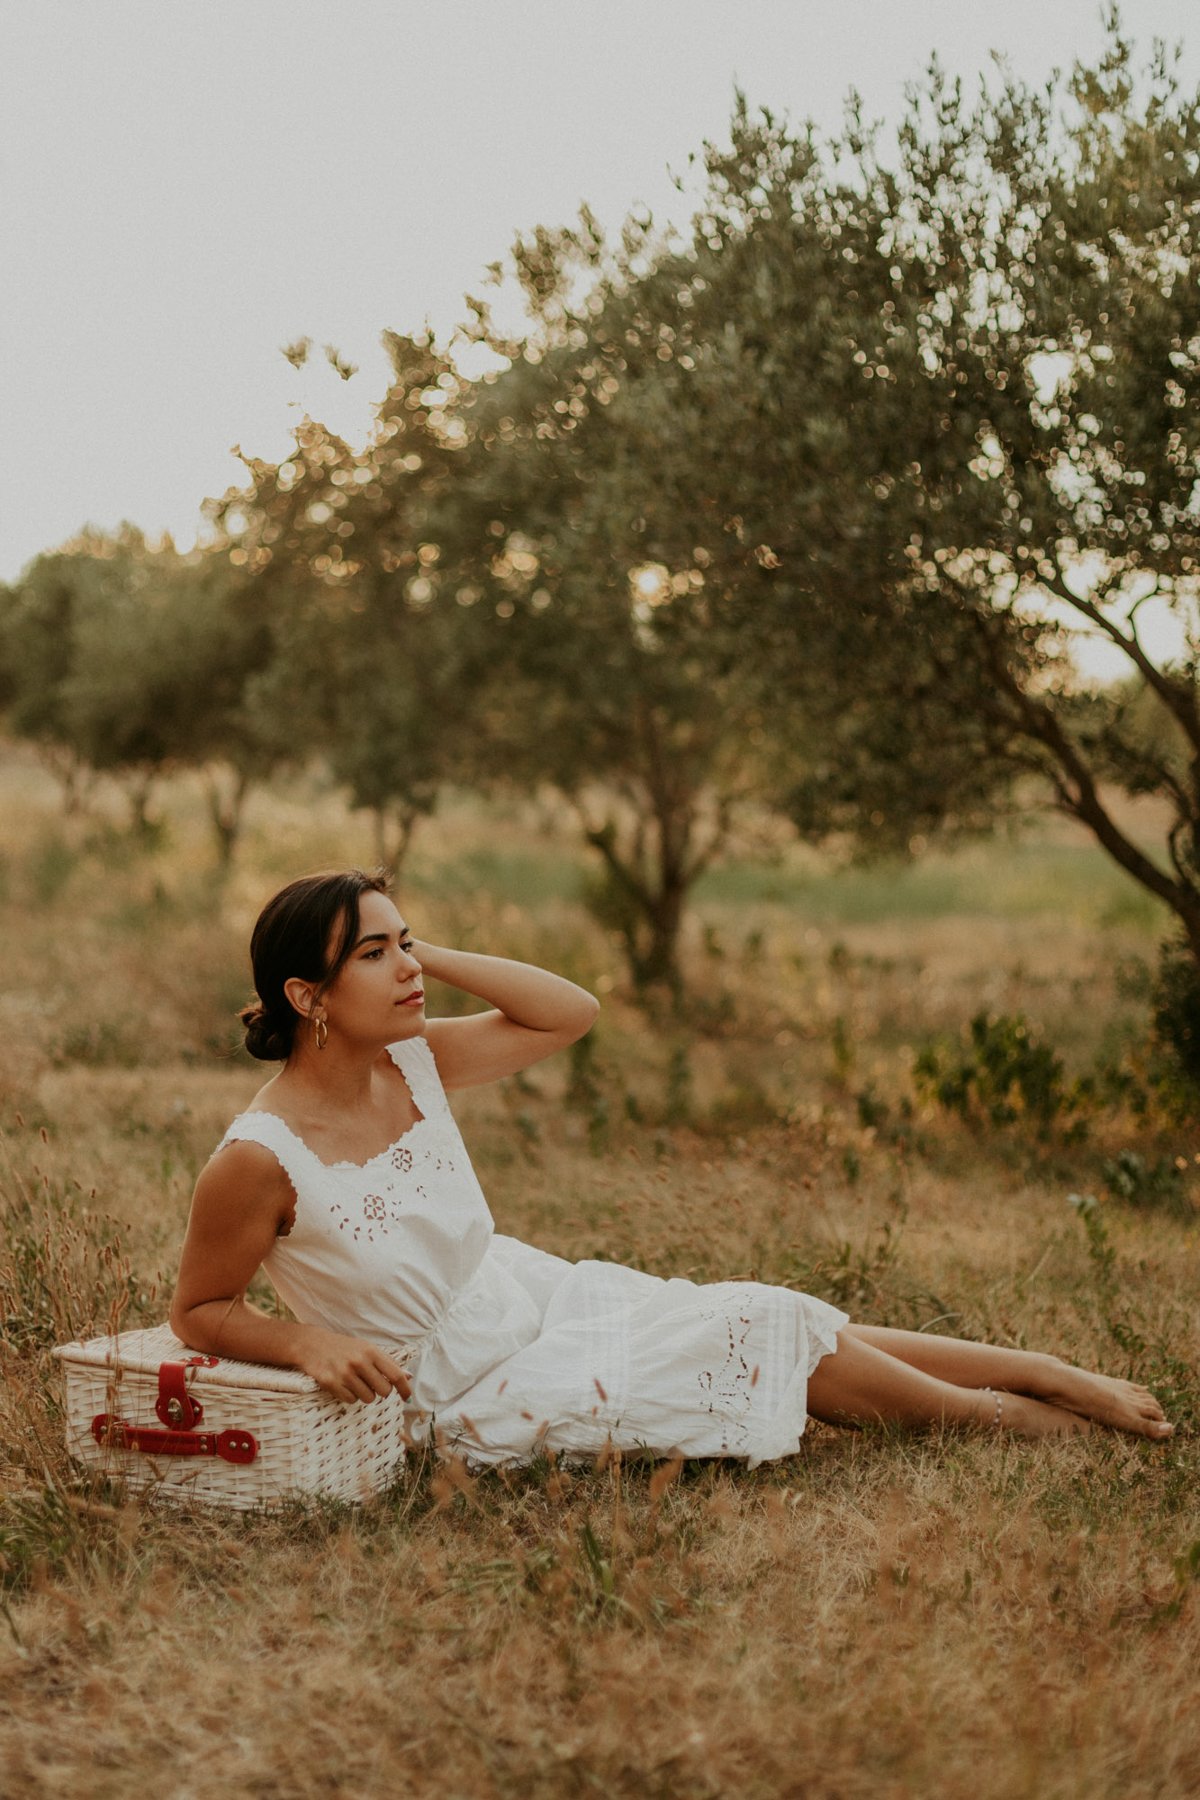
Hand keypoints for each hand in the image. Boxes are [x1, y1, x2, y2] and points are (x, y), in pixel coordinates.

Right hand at [295, 1327, 412, 1404]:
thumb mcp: (366, 1349)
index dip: (404, 1388)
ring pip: (367, 1398)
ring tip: (355, 1382)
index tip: (407, 1397)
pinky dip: (350, 1396)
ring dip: (364, 1394)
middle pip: (384, 1391)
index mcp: (371, 1351)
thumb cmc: (344, 1348)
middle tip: (373, 1385)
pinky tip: (343, 1385)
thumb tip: (408, 1377)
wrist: (312, 1344)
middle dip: (381, 1391)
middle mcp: (359, 1362)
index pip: (395, 1374)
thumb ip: (387, 1362)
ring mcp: (344, 1373)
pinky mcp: (331, 1383)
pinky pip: (350, 1401)